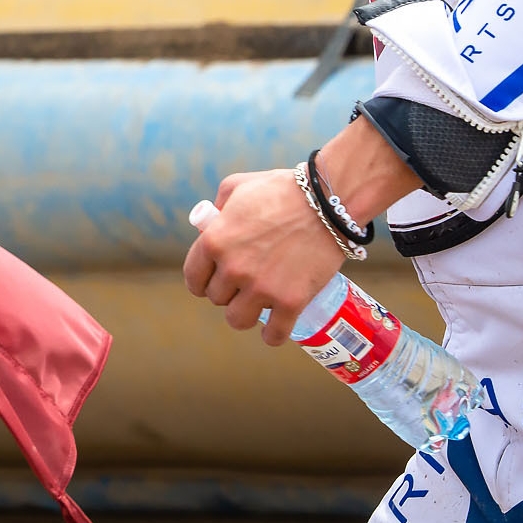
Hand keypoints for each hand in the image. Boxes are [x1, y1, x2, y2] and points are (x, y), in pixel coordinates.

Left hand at [183, 119, 415, 342]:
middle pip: (217, 299)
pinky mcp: (291, 301)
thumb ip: (217, 207)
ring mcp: (262, 288)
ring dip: (245, 314)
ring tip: (256, 306)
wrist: (328, 202)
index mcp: (214, 241)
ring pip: (238, 320)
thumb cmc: (282, 190)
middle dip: (227, 293)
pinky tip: (274, 329)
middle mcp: (233, 268)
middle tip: (243, 285)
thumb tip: (209, 224)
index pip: (194, 278)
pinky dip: (273, 335)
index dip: (202, 281)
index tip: (211, 282)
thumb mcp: (237, 187)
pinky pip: (274, 333)